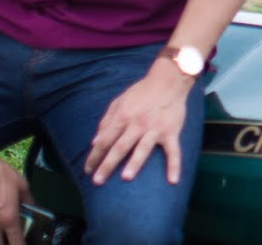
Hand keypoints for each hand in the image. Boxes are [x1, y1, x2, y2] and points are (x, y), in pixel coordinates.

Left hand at [85, 60, 193, 185]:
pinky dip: (174, 165)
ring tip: (126, 177)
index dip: (95, 155)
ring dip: (135, 162)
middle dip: (108, 164)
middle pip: (120, 146)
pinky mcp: (171, 131)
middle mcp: (138, 123)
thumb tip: (94, 142)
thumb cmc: (141, 92)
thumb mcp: (120, 101)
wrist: (169, 80)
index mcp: (124, 116)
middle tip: (97, 181)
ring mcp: (156, 128)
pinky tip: (173, 180)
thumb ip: (106, 121)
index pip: (105, 139)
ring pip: (144, 148)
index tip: (88, 170)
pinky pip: (173, 151)